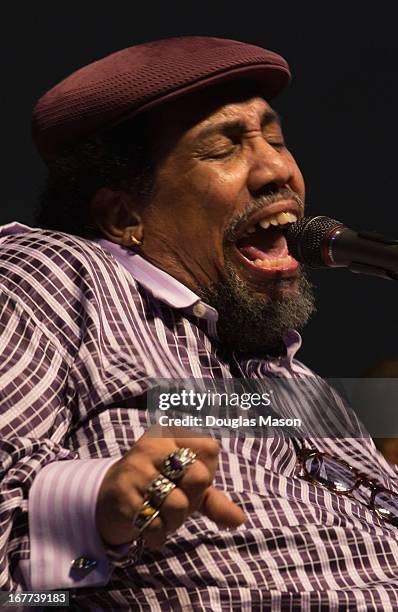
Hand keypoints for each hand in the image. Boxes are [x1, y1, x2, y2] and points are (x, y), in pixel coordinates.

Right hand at [95, 426, 245, 548]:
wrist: (108, 498)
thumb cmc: (156, 487)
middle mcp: (153, 446)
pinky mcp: (123, 494)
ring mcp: (136, 469)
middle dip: (192, 500)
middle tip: (176, 501)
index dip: (207, 471)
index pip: (210, 448)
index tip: (189, 479)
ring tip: (162, 516)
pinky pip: (155, 524)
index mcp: (171, 434)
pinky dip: (158, 535)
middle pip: (199, 476)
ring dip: (174, 522)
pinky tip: (150, 529)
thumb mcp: (187, 489)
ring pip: (178, 504)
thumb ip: (214, 500)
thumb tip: (239, 519)